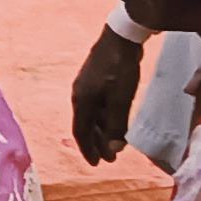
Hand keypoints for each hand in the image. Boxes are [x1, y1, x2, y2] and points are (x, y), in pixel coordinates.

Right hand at [71, 25, 143, 164]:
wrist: (121, 37)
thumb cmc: (119, 69)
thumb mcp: (120, 99)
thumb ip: (116, 125)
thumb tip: (114, 148)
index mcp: (82, 101)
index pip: (81, 131)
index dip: (88, 149)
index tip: (97, 164)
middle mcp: (80, 95)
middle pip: (86, 125)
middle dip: (97, 143)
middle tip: (109, 158)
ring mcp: (87, 86)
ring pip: (93, 115)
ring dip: (102, 131)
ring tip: (115, 143)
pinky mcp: (96, 80)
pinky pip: (98, 106)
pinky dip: (105, 118)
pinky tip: (115, 122)